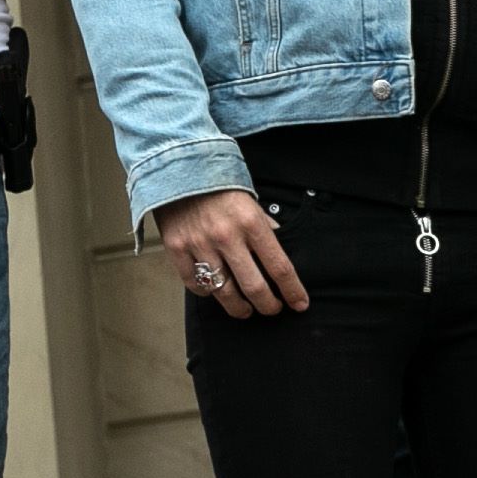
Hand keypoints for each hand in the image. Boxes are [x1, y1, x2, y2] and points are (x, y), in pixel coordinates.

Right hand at [156, 188, 304, 318]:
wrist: (178, 168)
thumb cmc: (218, 185)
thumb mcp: (252, 202)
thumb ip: (265, 228)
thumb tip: (277, 253)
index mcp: (251, 223)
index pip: (280, 267)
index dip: (292, 291)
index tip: (299, 303)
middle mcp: (227, 236)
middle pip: (254, 287)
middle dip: (268, 305)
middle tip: (272, 309)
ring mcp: (200, 244)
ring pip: (224, 292)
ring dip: (239, 307)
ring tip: (244, 309)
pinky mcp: (177, 248)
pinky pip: (195, 284)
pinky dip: (207, 292)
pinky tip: (215, 291)